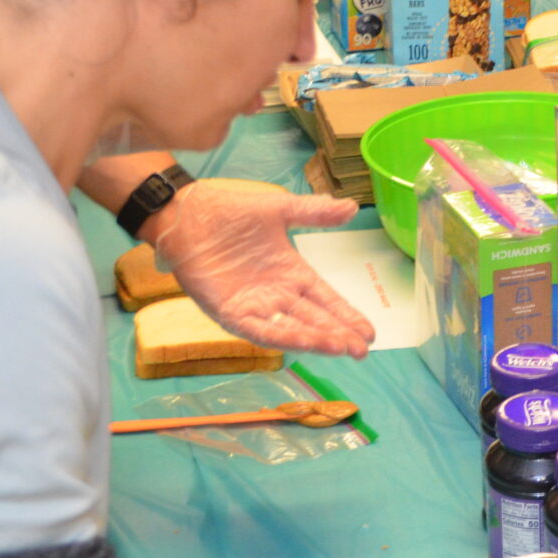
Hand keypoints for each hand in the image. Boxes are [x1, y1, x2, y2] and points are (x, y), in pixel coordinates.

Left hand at [146, 181, 374, 358]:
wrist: (187, 213)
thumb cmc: (229, 211)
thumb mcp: (281, 209)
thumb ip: (315, 213)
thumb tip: (352, 207)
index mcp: (291, 272)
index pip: (326, 299)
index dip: (347, 315)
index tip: (370, 332)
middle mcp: (276, 295)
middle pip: (314, 320)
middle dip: (338, 335)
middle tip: (362, 350)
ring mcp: (254, 306)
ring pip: (291, 329)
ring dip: (316, 340)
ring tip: (340, 348)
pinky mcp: (229, 312)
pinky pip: (259, 329)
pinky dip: (282, 336)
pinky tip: (304, 342)